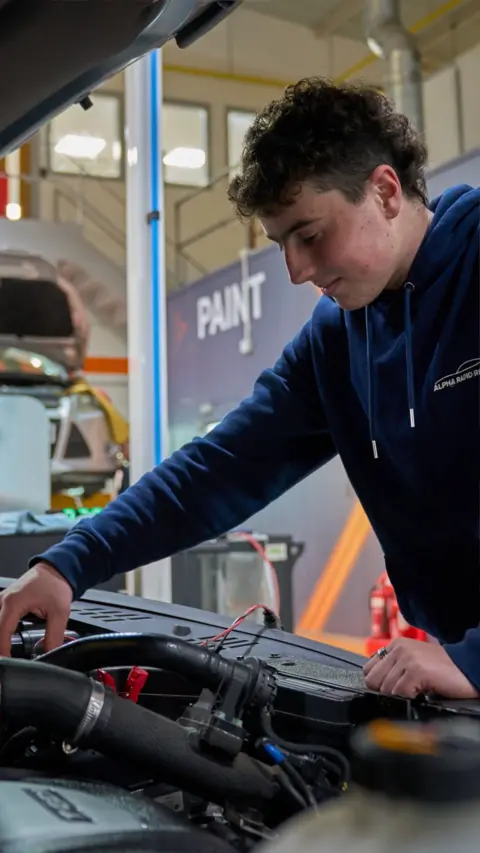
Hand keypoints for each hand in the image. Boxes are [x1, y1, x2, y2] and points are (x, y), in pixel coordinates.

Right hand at [0, 563, 72, 655]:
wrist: (57, 568)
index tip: (7, 663)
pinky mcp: (6, 602)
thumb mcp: (59, 612)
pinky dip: (1, 631)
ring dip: (1, 638)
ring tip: (6, 654)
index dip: (3, 650)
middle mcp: (3, 601)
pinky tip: (6, 642)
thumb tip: (50, 652)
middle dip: (0, 646)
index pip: (1, 633)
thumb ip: (54, 635)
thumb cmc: (55, 583)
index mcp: (13, 603)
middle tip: (6, 661)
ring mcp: (2, 600)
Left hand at [363, 638, 479, 699]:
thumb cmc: (444, 670)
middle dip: (387, 691)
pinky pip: (400, 694)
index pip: (368, 669)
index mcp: (396, 645)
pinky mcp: (416, 670)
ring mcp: (407, 658)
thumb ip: (394, 668)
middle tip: (406, 691)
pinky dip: (410, 698)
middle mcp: (399, 648)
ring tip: (418, 690)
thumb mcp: (414, 662)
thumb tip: (374, 684)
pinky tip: (423, 692)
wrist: (469, 668)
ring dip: (401, 695)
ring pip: (386, 689)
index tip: (393, 688)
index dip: (379, 683)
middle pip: (373, 680)